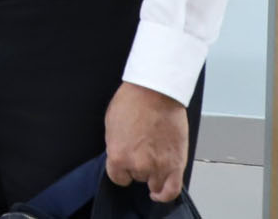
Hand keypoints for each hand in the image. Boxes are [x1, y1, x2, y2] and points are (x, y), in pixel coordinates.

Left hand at [104, 82, 188, 202]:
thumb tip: (121, 157)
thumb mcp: (112, 126)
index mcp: (118, 156)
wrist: (155, 93)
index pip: (118, 177)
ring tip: (153, 163)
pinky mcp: (176, 164)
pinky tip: (161, 193)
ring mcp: (159, 167)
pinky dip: (166, 194)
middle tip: (142, 151)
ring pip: (155, 183)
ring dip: (154, 175)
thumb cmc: (133, 103)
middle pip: (137, 177)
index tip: (125, 166)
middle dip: (139, 166)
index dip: (122, 170)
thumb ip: (117, 147)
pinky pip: (172, 190)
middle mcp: (138, 165)